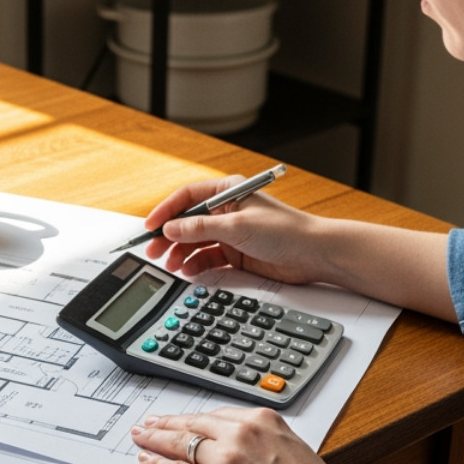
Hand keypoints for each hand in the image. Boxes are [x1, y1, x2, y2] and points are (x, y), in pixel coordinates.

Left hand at [132, 408, 424, 463]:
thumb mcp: (293, 449)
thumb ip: (265, 441)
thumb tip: (245, 447)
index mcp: (263, 420)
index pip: (215, 414)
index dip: (192, 418)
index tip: (181, 418)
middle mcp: (242, 433)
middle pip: (193, 424)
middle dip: (167, 423)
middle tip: (149, 423)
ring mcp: (226, 459)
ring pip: (180, 444)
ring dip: (155, 440)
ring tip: (141, 438)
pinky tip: (147, 462)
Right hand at [142, 176, 324, 284]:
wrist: (314, 254)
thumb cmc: (285, 230)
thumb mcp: (237, 226)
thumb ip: (200, 227)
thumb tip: (170, 229)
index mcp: (227, 192)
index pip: (187, 197)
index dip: (165, 211)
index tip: (149, 227)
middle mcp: (227, 210)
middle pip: (187, 221)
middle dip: (169, 236)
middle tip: (153, 251)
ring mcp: (231, 233)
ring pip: (196, 241)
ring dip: (181, 252)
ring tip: (171, 264)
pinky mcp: (236, 253)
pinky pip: (208, 258)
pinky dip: (197, 264)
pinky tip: (189, 270)